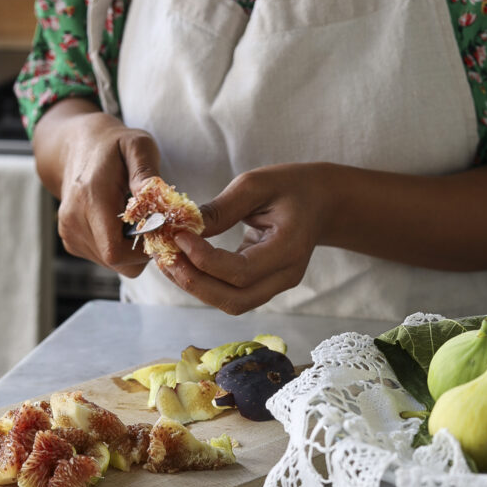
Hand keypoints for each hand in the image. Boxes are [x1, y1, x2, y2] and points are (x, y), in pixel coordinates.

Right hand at [50, 109, 160, 277]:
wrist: (76, 146)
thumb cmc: (113, 145)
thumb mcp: (137, 145)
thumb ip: (146, 172)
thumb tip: (157, 197)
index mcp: (90, 200)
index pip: (116, 251)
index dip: (142, 250)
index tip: (158, 230)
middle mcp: (73, 221)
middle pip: (116, 262)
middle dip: (141, 250)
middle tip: (152, 225)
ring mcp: (69, 234)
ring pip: (111, 264)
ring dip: (130, 249)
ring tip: (134, 220)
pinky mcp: (70, 241)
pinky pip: (103, 259)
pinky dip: (118, 248)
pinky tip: (120, 224)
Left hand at [159, 164, 331, 313]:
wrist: (322, 202)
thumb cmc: (291, 186)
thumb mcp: (257, 184)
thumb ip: (222, 208)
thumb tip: (184, 228)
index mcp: (289, 249)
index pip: (241, 271)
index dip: (204, 260)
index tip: (178, 235)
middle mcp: (285, 276)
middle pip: (234, 300)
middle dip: (193, 282)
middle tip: (165, 255)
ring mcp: (275, 285)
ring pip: (230, 303)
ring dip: (194, 286)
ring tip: (167, 258)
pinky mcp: (263, 285)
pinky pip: (230, 294)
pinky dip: (203, 282)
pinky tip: (182, 261)